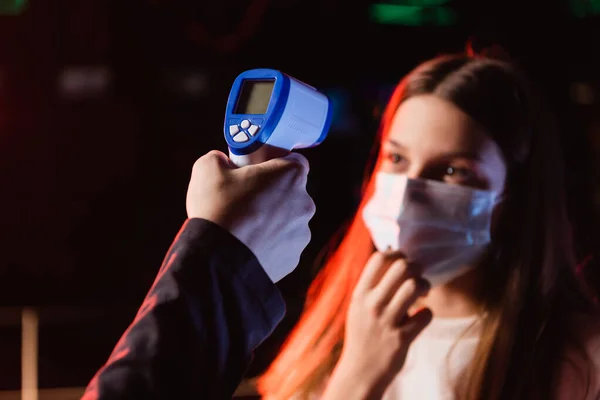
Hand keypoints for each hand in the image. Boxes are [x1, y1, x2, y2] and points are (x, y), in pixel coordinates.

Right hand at [186, 150, 314, 282]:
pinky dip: (268, 243)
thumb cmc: (217, 209)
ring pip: (287, 220)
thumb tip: (223, 163)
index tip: (255, 169)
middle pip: (290, 192)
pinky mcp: (293, 258)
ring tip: (243, 226)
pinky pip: (282, 244)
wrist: (217, 261)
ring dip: (270, 220)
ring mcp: (301, 233)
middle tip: (244, 198)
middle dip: (271, 192)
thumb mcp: (208, 168)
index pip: (293, 160)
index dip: (273, 162)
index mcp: (291, 176)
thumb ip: (221, 158)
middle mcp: (304, 203)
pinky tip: (247, 245)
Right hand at [323, 252, 431, 398]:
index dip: (396, 253)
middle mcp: (372, 305)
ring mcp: (387, 321)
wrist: (360, 371)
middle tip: (416, 276)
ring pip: (414, 286)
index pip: (378, 258)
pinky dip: (427, 313)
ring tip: (422, 293)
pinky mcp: (402, 338)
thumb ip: (371, 284)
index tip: (402, 260)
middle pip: (401, 267)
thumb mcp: (358, 306)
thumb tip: (390, 252)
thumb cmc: (362, 334)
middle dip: (415, 267)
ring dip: (424, 285)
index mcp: (360, 294)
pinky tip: (421, 316)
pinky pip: (426, 314)